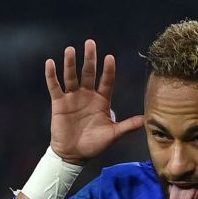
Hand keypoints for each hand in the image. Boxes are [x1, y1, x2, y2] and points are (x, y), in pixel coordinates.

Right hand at [44, 40, 144, 164]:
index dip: (108, 70)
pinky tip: (50, 63)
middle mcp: (87, 95)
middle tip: (90, 43)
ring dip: (70, 63)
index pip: (106, 81)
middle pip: (89, 73)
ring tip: (70, 50)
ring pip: (71, 76)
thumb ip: (128, 125)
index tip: (110, 57)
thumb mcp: (113, 135)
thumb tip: (146, 120)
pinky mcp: (59, 103)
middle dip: (90, 58)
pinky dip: (52, 75)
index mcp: (102, 101)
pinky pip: (55, 87)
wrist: (73, 155)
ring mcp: (72, 97)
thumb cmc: (94, 144)